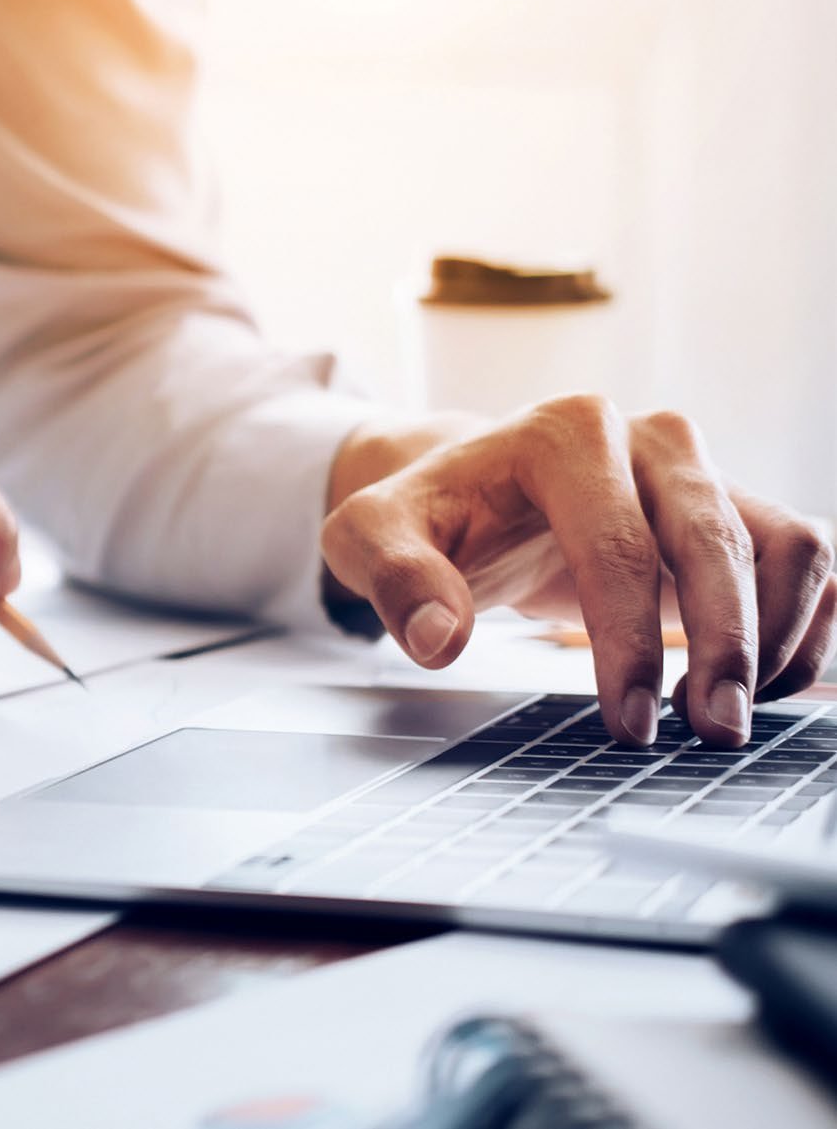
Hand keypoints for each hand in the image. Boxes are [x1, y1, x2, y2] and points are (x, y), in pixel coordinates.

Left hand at [321, 396, 834, 747]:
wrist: (474, 491)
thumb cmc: (432, 516)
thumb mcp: (374, 536)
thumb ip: (393, 579)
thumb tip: (438, 639)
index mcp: (562, 434)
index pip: (617, 543)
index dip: (630, 639)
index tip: (629, 721)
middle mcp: (648, 438)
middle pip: (715, 539)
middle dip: (724, 643)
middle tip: (708, 733)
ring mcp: (701, 470)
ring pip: (785, 544)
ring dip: (775, 637)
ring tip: (729, 714)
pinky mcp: (736, 508)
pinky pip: (804, 559)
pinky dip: (803, 625)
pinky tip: (761, 686)